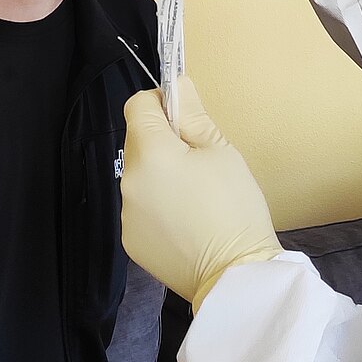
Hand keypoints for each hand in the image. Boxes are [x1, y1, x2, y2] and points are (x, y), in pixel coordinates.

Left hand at [120, 77, 281, 311]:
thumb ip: (193, 116)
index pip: (136, 106)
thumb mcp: (222, 152)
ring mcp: (126, 215)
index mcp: (150, 154)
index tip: (187, 120)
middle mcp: (129, 182)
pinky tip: (187, 223)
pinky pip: (141, 208)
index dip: (162, 104)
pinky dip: (159, 207)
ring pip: (140, 176)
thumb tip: (177, 84)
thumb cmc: (235, 209)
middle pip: (138, 142)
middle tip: (201, 163)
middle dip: (164, 142)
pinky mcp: (131, 242)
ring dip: (160, 175)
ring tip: (197, 198)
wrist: (235, 277)